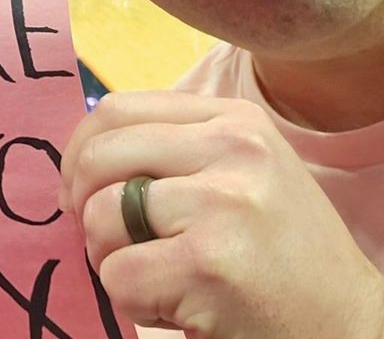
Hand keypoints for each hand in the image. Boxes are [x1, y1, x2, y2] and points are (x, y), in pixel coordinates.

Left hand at [60, 91, 383, 337]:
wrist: (350, 326)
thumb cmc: (277, 255)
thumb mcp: (239, 176)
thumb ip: (170, 152)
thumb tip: (77, 158)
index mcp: (235, 120)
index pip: (117, 109)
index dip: (79, 151)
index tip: (78, 189)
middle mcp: (233, 149)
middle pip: (99, 156)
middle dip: (82, 205)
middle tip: (105, 241)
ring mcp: (222, 204)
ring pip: (100, 217)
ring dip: (111, 259)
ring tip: (161, 276)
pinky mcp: (208, 263)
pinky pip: (118, 274)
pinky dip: (133, 301)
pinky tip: (179, 306)